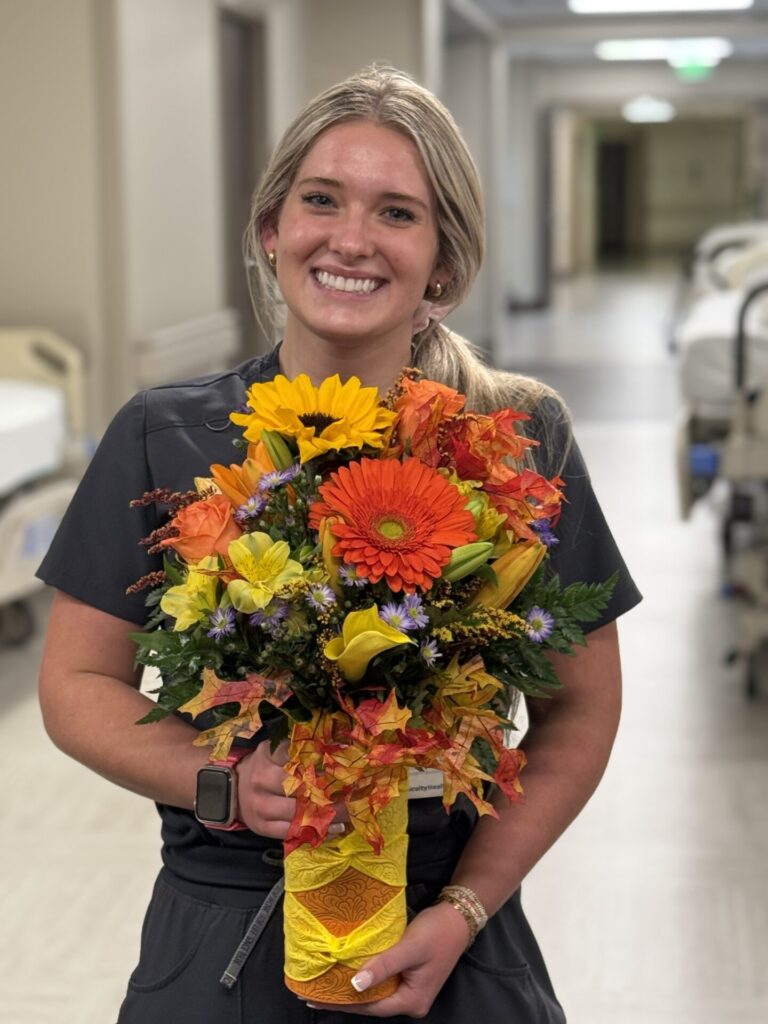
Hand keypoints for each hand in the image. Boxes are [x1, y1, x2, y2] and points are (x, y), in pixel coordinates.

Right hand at [235, 739, 348, 838]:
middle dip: (328, 793)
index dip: (323, 767)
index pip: (298, 761)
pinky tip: (333, 828)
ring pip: (297, 813)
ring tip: (348, 813)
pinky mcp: (262, 827)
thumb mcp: (274, 751)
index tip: (346, 772)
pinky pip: (290, 832)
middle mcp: (261, 780)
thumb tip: (335, 747)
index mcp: (267, 756)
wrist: (232, 790)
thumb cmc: (263, 767)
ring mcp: (260, 806)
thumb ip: (298, 750)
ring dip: (325, 815)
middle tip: (353, 794)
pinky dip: (314, 831)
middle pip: (299, 788)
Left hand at [304, 902, 469, 1017]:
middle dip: (344, 998)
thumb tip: (354, 985)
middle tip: (314, 990)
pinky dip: (365, 977)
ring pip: (376, 992)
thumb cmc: (437, 932)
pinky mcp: (410, 976)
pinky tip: (349, 971)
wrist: (459, 917)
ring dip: (353, 987)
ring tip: (326, 982)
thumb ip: (383, 966)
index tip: (316, 997)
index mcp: (412, 1001)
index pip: (370, 1006)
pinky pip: (383, 982)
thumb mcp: (409, 947)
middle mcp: (411, 1001)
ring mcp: (411, 989)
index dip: (343, 1002)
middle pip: (372, 1003)